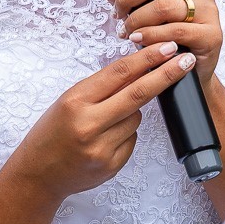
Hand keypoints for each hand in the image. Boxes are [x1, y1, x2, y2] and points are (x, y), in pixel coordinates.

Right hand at [14, 41, 194, 200]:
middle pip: (138, 94)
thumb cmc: (53, 131)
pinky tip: (105, 140)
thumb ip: (102, 87)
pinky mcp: (112, 165)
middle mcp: (89, 124)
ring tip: (105, 121)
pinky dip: (126, 134)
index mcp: (75, 101)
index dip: (147, 59)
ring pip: (137, 118)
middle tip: (187, 60)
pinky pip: (133, 140)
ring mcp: (101, 148)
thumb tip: (141, 69)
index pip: (119, 74)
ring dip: (133, 112)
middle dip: (166, 75)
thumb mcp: (69, 101)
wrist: (37, 175)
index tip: (168, 47)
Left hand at [92, 0, 222, 83]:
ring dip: (136, 21)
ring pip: (162, 6)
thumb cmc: (165, 33)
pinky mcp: (211, 34)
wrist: (189, 68)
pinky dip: (150, 36)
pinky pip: (174, 30)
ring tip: (127, 32)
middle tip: (118, 16)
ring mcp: (208, 9)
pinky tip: (139, 41)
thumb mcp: (139, 7)